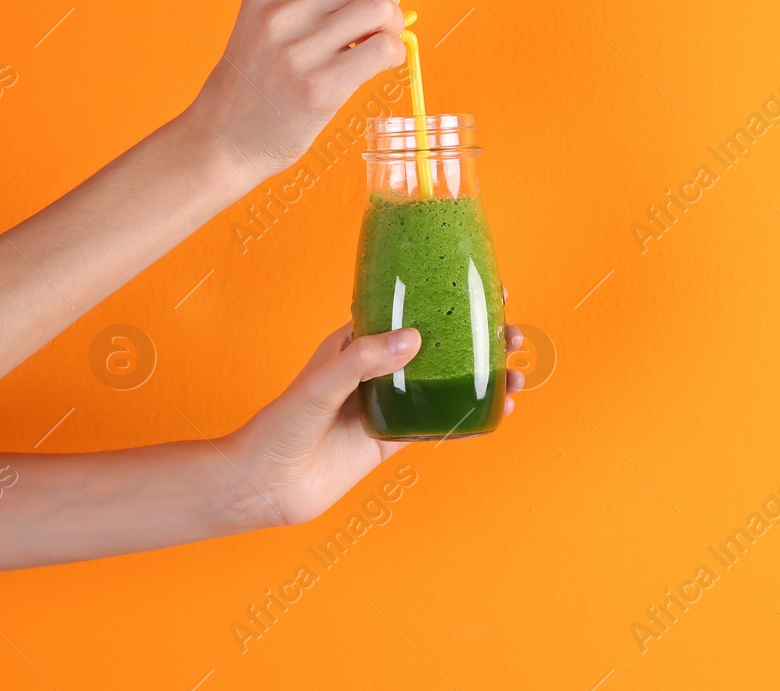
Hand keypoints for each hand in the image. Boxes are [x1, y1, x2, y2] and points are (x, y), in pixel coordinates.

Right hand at [180, 0, 432, 184]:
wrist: (223, 136)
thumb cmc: (262, 77)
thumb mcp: (275, 20)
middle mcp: (281, 11)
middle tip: (380, 27)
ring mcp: (298, 49)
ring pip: (381, 9)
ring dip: (393, 28)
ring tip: (373, 47)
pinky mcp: (317, 87)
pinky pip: (384, 50)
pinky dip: (394, 55)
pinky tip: (377, 67)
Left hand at [229, 322, 524, 527]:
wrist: (264, 487)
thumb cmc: (278, 428)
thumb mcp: (319, 386)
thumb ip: (364, 361)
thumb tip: (414, 338)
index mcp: (358, 344)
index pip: (409, 312)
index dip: (447, 300)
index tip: (483, 291)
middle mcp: (377, 370)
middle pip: (439, 347)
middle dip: (478, 339)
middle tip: (511, 336)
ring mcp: (388, 405)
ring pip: (446, 384)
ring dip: (482, 377)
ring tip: (515, 377)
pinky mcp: (392, 440)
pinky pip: (439, 423)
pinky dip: (470, 416)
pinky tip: (498, 411)